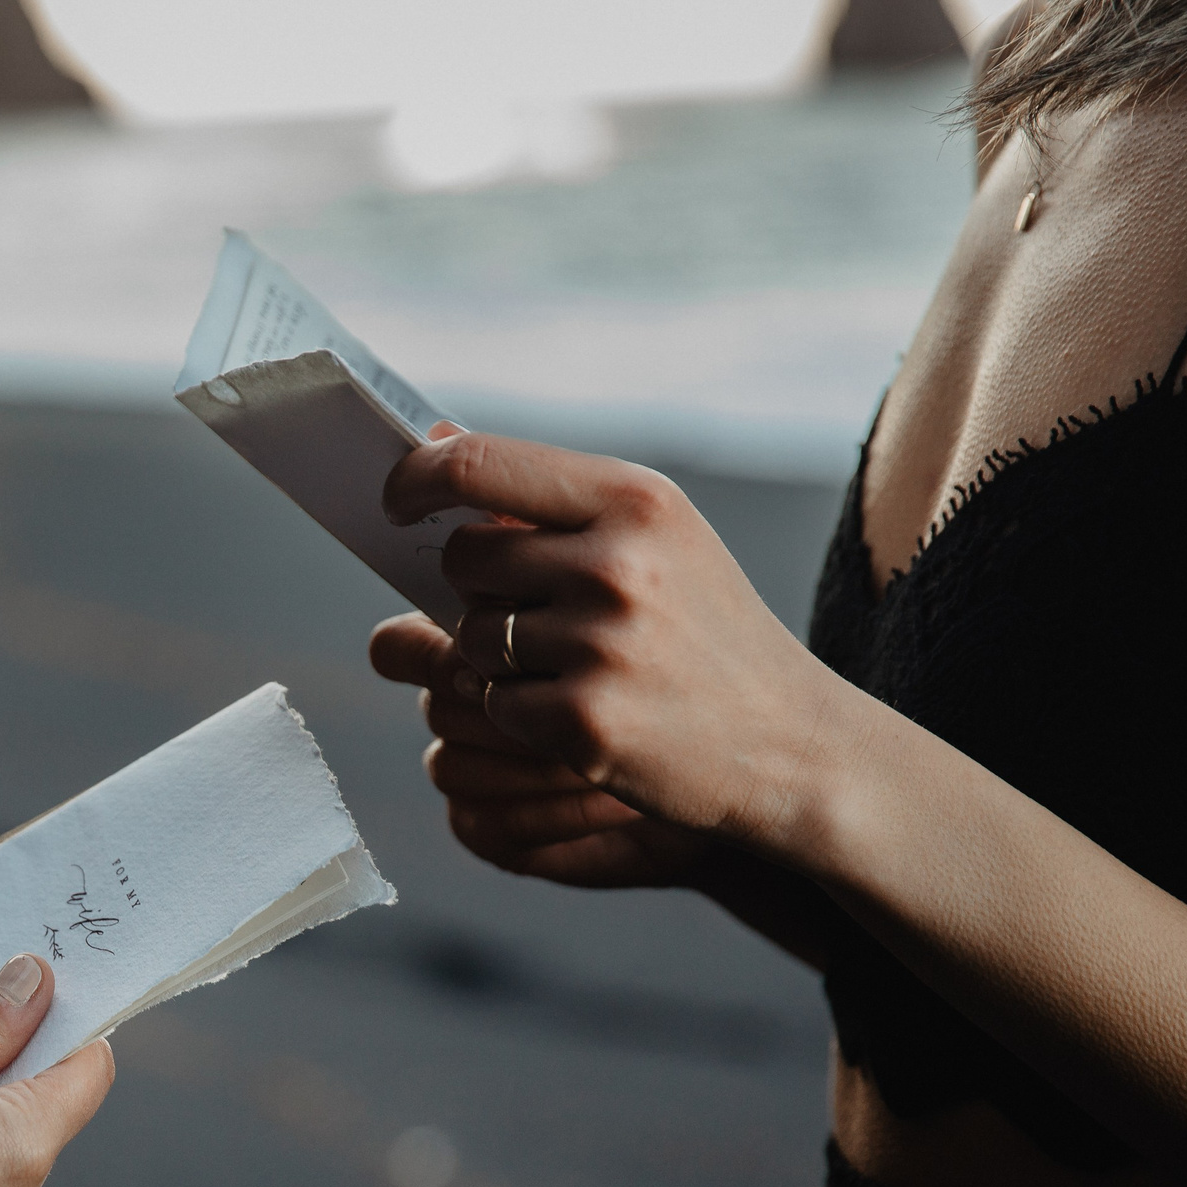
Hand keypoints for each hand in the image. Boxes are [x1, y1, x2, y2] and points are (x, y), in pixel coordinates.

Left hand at [383, 431, 861, 852]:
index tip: (395, 499)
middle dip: (478, 589)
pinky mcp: (582, 722)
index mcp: (634, 500)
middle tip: (538, 614)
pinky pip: (493, 705)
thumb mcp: (659, 539)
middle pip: (464, 560)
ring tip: (581, 668)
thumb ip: (553, 497)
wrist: (791, 745)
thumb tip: (438, 441)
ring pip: (472, 639)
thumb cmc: (707, 633)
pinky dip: (521, 715)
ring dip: (502, 660)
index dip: (416, 480)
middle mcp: (616, 565)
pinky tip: (584, 713)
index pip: (478, 466)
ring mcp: (599, 646)